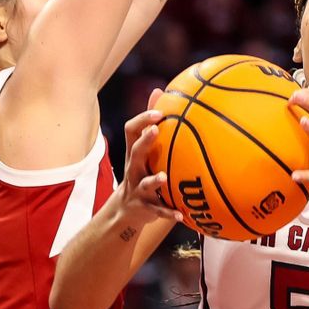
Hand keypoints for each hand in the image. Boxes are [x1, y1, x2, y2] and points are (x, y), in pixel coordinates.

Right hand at [120, 89, 182, 224]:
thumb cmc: (143, 173)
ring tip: (164, 177)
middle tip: (155, 130)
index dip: (142, 120)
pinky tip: (182, 215)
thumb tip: (161, 92)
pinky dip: (169, 213)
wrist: (126, 211)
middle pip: (134, 152)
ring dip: (154, 180)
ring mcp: (138, 189)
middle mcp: (134, 169)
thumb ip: (152, 127)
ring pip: (145, 183)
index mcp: (135, 153)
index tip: (158, 111)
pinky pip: (157, 211)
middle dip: (144, 141)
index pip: (131, 131)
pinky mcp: (145, 208)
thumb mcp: (145, 152)